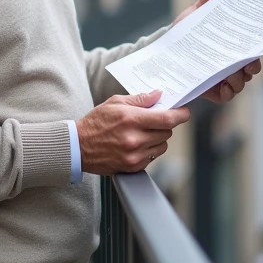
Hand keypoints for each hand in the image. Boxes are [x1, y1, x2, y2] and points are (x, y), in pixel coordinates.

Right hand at [76, 91, 190, 175]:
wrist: (78, 147)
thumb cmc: (96, 122)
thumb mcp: (115, 103)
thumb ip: (140, 99)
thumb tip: (159, 95)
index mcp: (131, 119)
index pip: (167, 119)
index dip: (181, 115)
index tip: (184, 112)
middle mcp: (134, 139)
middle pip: (167, 132)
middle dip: (164, 124)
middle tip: (153, 120)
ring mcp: (134, 155)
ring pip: (162, 145)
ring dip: (158, 137)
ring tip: (142, 133)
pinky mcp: (132, 167)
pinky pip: (153, 156)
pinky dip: (149, 149)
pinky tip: (136, 144)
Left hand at [172, 0, 262, 101]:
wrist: (166, 48)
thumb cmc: (185, 29)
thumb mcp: (194, 14)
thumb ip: (206, 2)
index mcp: (233, 45)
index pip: (253, 50)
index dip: (258, 52)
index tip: (256, 50)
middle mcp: (233, 63)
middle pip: (252, 69)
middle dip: (252, 67)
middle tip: (245, 64)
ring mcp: (224, 78)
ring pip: (241, 83)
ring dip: (238, 79)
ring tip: (228, 74)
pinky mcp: (213, 91)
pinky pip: (227, 96)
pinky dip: (228, 92)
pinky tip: (222, 86)